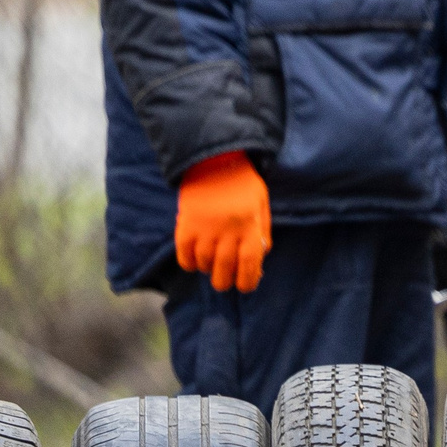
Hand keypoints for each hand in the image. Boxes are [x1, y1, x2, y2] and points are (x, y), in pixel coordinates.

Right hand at [174, 152, 270, 292]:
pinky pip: (184, 254)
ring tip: (210, 265)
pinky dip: (188, 263)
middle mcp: (228, 230)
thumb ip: (262, 233)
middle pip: (225, 269)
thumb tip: (259, 262)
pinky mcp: (185, 224)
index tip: (244, 286)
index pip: (249, 263)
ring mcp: (205, 228)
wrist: (213, 160)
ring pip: (204, 263)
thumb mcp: (261, 206)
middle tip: (224, 281)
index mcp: (250, 225)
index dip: (247, 281)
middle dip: (225, 281)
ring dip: (207, 269)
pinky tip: (194, 261)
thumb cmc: (242, 185)